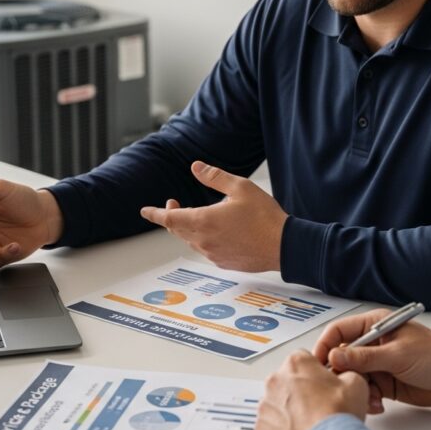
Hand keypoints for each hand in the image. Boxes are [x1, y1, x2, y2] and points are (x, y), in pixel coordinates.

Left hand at [139, 161, 287, 271]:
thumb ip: (214, 177)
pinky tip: (219, 231)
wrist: (285, 246)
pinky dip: (204, 238)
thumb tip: (195, 167)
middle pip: (177, 230)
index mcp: (204, 221)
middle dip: (172, 216)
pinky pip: (206, 249)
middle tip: (174, 204)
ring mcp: (213, 254)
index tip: (145, 211)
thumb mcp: (240, 187)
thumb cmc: (264, 216)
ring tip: (201, 215)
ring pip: (191, 240)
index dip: (155, 214)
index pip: (169, 219)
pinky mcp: (224, 262)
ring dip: (189, 228)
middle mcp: (204, 241)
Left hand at [256, 350, 368, 429]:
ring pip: (278, 403)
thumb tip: (344, 378)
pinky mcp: (261, 429)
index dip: (317, 373)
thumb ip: (346, 374)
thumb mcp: (356, 384)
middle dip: (302, 391)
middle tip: (321, 407)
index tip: (325, 384)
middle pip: (288, 381)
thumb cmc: (337, 417)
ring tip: (312, 425)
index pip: (304, 359)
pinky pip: (271, 425)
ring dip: (291, 411)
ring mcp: (266, 406)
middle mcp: (275, 381)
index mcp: (296, 364)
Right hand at [313, 309, 430, 412]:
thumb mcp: (399, 355)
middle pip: (342, 357)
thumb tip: (334, 356)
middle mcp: (373, 344)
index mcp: (375, 326)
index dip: (325, 346)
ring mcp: (377, 364)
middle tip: (344, 387)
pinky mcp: (383, 383)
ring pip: (352, 377)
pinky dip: (366, 400)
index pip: (339, 332)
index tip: (319, 364)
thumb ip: (365, 357)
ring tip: (370, 399)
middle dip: (342, 374)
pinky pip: (364, 391)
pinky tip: (377, 405)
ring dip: (356, 390)